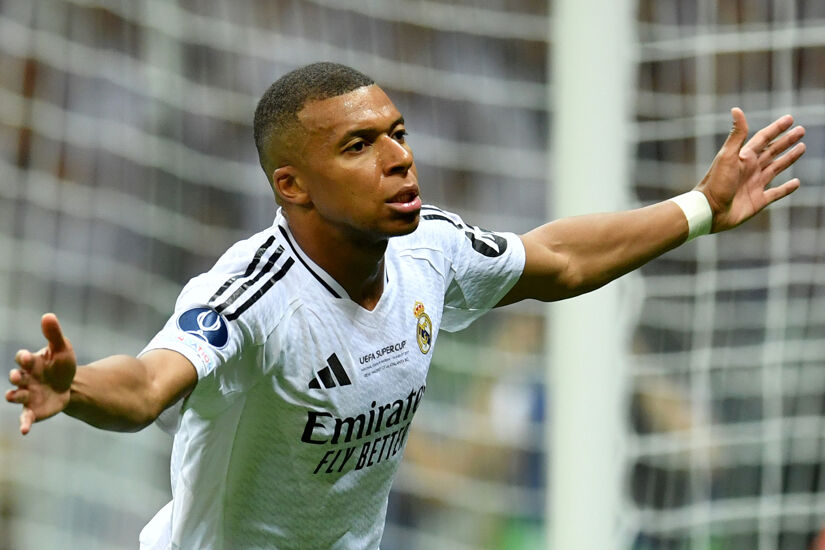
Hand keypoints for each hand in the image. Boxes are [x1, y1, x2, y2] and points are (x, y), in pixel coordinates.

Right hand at [5, 313, 76, 434]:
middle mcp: (25, 379)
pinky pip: (25, 418)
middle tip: (18, 376)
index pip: (22, 358)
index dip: (23, 358)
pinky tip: (24, 431)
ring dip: (14, 395)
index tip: (27, 357)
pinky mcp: (32, 410)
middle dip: (15, 377)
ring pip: (15, 395)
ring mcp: (27, 395)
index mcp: (31, 363)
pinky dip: (23, 424)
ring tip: (13, 396)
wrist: (68, 385)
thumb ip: (54, 334)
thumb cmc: (61, 364)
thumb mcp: (62, 349)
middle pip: (15, 377)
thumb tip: (48, 315)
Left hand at [696, 108, 805, 231]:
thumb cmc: (716, 182)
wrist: (709, 210)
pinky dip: (787, 188)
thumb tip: (736, 109)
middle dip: (786, 141)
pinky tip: (796, 182)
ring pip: (776, 168)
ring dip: (789, 158)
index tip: (790, 119)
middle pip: (772, 151)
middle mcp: (750, 169)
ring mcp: (755, 185)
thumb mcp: (727, 156)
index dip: (776, 129)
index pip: (763, 138)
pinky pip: (776, 193)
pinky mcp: (758, 201)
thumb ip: (736, 134)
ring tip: (802, 148)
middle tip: (801, 131)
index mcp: (743, 157)